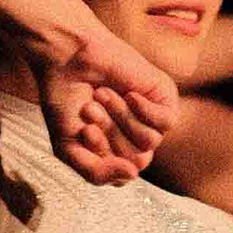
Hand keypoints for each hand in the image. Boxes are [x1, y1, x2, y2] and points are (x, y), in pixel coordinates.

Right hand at [24, 0, 177, 185]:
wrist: (68, 56)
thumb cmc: (66, 99)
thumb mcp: (69, 149)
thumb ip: (96, 174)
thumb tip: (133, 174)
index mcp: (117, 153)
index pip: (121, 176)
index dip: (102, 155)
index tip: (83, 130)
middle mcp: (136, 139)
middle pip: (136, 161)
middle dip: (110, 135)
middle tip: (91, 107)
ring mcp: (152, 119)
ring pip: (149, 142)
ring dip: (120, 118)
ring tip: (104, 95)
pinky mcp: (164, 97)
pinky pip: (166, 123)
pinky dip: (144, 110)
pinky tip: (129, 93)